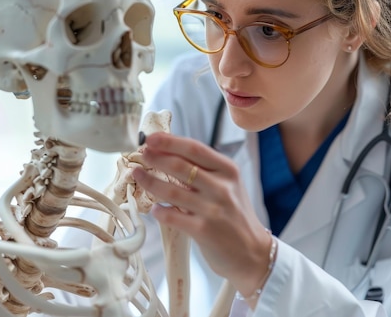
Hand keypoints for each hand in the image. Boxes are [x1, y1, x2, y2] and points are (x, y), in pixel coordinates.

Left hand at [132, 132, 271, 297]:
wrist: (253, 252)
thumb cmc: (234, 215)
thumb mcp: (228, 186)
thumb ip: (205, 170)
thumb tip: (168, 152)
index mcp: (228, 170)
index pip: (195, 149)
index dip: (169, 141)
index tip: (151, 138)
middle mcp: (222, 187)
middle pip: (180, 166)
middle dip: (155, 157)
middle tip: (140, 154)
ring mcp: (213, 209)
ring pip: (171, 190)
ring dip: (149, 181)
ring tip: (137, 175)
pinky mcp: (204, 231)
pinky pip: (172, 216)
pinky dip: (159, 211)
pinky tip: (154, 209)